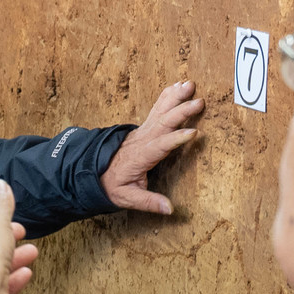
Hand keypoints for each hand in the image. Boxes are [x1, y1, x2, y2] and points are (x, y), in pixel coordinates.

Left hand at [99, 80, 202, 213]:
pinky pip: (157, 108)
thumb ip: (149, 202)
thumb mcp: (127, 198)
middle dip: (181, 111)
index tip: (193, 132)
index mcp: (140, 156)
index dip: (176, 139)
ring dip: (175, 97)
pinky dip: (167, 96)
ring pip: (160, 110)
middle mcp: (142, 140)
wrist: (94, 172)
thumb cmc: (112, 185)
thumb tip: (170, 209)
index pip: (160, 145)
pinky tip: (178, 85)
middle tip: (199, 101)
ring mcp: (143, 131)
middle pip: (163, 122)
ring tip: (189, 84)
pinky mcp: (145, 128)